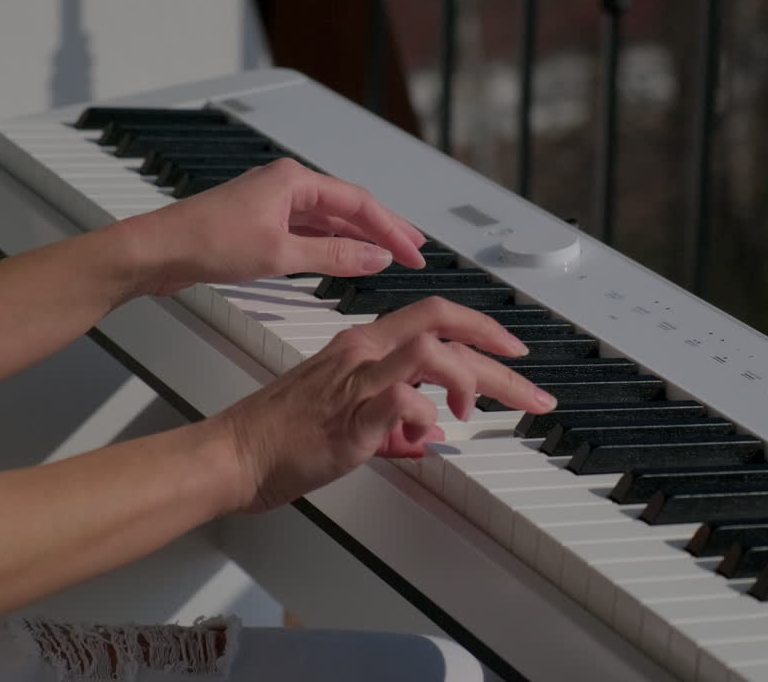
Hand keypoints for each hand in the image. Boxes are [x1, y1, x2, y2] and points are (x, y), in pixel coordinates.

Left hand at [124, 158, 427, 296]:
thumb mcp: (280, 254)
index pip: (358, 203)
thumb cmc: (207, 242)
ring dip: (358, 239)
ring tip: (387, 256)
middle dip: (382, 229)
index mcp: (294, 180)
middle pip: (348, 207)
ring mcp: (273, 204)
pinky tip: (344, 260)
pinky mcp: (260, 225)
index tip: (414, 252)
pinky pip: (308, 232)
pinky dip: (330, 247)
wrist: (157, 252)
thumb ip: (334, 257)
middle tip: (414, 250)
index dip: (391, 229)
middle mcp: (286, 186)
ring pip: (328, 220)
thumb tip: (376, 257)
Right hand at [205, 298, 557, 513]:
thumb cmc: (281, 435)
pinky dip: (425, 417)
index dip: (481, 327)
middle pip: (447, 331)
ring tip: (469, 410)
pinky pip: (401, 401)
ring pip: (432, 352)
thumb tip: (427, 431)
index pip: (434, 315)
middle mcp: (363, 352)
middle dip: (501, 361)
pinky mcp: (349, 417)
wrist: (236, 452)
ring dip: (467, 380)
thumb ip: (393, 419)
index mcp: (363, 345)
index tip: (512, 350)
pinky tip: (425, 434)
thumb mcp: (348, 417)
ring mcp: (356, 382)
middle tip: (532, 390)